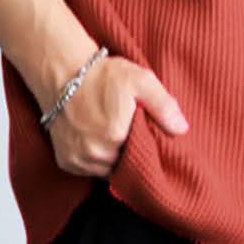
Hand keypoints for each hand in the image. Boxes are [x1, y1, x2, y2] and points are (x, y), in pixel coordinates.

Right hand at [44, 53, 188, 178]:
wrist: (61, 72)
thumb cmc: (102, 75)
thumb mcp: (140, 81)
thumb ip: (164, 106)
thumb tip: (182, 129)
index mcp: (116, 136)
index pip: (142, 157)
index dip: (144, 147)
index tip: (141, 133)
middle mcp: (96, 153)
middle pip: (123, 165)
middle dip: (127, 153)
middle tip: (125, 131)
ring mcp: (79, 159)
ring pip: (106, 171)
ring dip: (111, 159)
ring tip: (110, 135)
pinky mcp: (66, 161)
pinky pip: (88, 170)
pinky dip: (93, 160)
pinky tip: (95, 139)